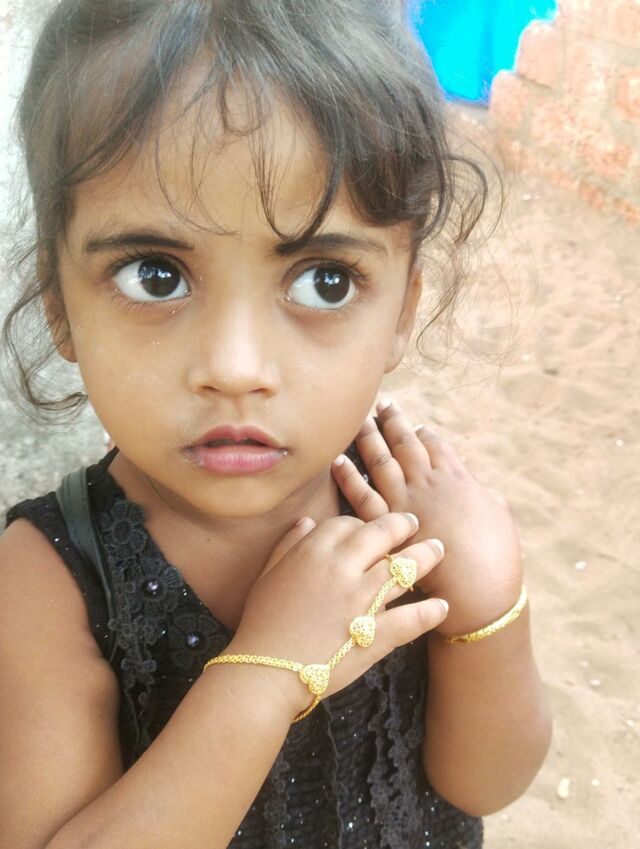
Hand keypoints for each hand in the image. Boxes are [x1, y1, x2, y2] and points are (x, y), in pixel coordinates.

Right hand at [231, 512, 447, 720]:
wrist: (265, 672)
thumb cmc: (263, 623)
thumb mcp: (268, 575)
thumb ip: (289, 544)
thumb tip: (307, 522)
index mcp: (314, 552)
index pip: (348, 522)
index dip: (363, 523)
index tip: (371, 529)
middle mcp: (342, 568)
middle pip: (384, 533)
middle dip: (403, 525)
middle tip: (414, 524)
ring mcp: (362, 601)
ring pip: (405, 568)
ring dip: (426, 557)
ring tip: (438, 550)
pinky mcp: (375, 635)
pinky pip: (412, 618)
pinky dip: (431, 612)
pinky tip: (442, 606)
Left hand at [331, 398, 522, 636]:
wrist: (479, 587)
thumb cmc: (497, 557)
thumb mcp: (500, 518)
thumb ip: (488, 499)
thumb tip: (485, 491)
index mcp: (457, 478)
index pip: (435, 445)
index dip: (423, 433)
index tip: (414, 424)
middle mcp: (428, 483)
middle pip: (406, 444)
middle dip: (394, 422)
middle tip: (382, 405)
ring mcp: (405, 501)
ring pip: (381, 461)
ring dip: (370, 438)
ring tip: (361, 422)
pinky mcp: (386, 525)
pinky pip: (362, 496)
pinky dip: (349, 477)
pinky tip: (339, 461)